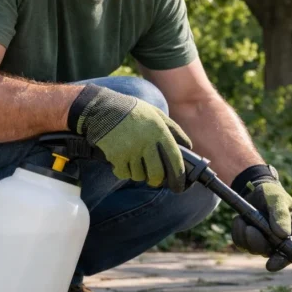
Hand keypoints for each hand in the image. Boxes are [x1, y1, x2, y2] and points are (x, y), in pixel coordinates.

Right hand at [68, 84, 190, 192]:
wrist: (104, 108)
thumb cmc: (133, 111)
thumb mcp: (156, 114)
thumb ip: (173, 129)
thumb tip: (188, 146)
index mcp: (159, 131)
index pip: (174, 158)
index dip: (178, 174)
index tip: (179, 183)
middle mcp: (146, 142)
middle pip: (156, 173)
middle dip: (156, 180)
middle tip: (154, 180)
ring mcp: (131, 151)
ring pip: (139, 175)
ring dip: (138, 174)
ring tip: (135, 164)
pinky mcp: (116, 156)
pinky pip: (124, 174)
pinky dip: (124, 172)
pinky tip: (123, 164)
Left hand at [230, 167, 291, 270]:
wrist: (256, 188)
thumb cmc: (272, 193)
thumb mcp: (278, 199)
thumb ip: (281, 215)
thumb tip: (283, 235)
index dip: (282, 261)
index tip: (271, 264)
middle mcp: (280, 241)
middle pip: (269, 253)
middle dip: (257, 243)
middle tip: (250, 229)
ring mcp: (264, 241)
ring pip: (253, 248)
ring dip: (245, 235)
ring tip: (243, 218)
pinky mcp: (250, 239)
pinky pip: (241, 243)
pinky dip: (238, 231)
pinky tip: (239, 219)